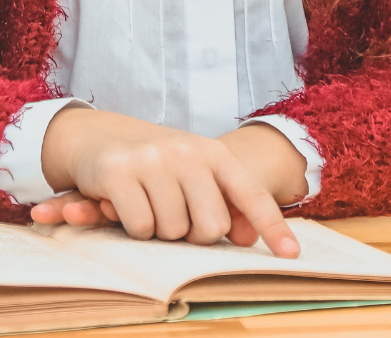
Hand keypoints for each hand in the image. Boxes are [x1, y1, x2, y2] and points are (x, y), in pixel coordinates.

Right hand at [33, 109, 299, 253]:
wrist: (98, 134)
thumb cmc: (156, 165)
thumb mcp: (194, 175)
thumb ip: (224, 202)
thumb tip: (245, 236)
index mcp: (213, 153)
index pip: (250, 193)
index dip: (272, 227)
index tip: (292, 255)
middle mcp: (186, 151)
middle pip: (210, 227)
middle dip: (193, 234)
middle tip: (176, 217)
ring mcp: (152, 159)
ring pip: (173, 231)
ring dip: (160, 231)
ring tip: (149, 205)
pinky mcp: (119, 171)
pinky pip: (141, 227)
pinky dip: (134, 228)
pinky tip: (125, 205)